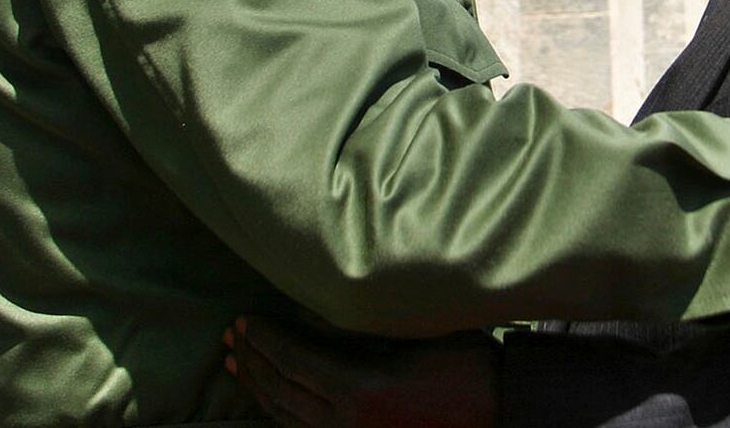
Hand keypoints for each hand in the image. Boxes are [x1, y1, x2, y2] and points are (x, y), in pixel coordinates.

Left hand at [225, 316, 499, 427]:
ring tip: (238, 365)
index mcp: (359, 389)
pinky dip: (279, 413)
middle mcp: (346, 422)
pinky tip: (271, 399)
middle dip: (252, 361)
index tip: (244, 319)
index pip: (293, 361)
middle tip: (232, 336)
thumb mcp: (411, 334)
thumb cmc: (463, 363)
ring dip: (258, 387)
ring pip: (286, 415)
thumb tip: (310, 312)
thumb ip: (358, 329)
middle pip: (282, 390)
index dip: (264, 339)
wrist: (497, 408)